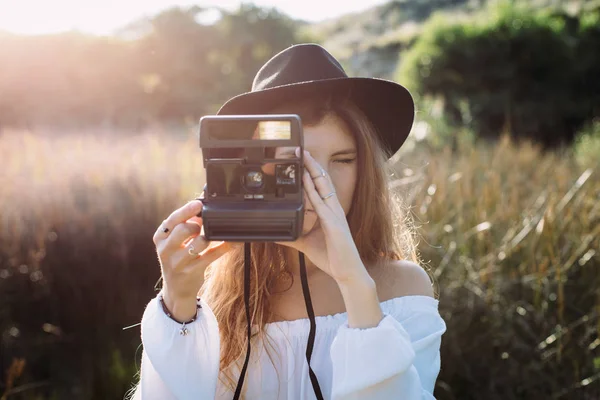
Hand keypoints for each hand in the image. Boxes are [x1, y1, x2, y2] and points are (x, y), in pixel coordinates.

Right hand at [153, 200, 232, 306]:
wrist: (176, 289)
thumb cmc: (178, 257)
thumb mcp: (174, 241)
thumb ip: (185, 222)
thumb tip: (201, 202)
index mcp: (160, 237)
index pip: (171, 220)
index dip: (186, 210)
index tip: (198, 203)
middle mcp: (166, 250)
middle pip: (183, 230)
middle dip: (196, 225)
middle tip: (201, 226)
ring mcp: (178, 263)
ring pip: (197, 244)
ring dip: (208, 237)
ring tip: (211, 235)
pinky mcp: (192, 272)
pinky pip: (211, 256)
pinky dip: (224, 247)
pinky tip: (232, 242)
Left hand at [277, 149, 367, 283]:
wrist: (347, 273)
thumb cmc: (332, 258)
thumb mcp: (306, 245)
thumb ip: (293, 237)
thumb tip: (278, 234)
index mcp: (328, 212)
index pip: (319, 187)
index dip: (311, 173)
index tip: (300, 161)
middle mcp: (333, 209)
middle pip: (322, 181)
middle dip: (312, 165)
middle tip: (301, 149)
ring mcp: (334, 215)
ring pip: (323, 186)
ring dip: (313, 170)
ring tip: (304, 156)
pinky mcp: (334, 223)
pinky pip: (321, 203)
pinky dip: (313, 189)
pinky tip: (306, 179)